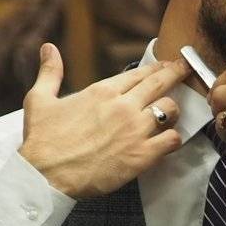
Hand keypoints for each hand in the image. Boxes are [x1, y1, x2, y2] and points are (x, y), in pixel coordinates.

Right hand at [18, 43, 189, 197]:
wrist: (44, 177)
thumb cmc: (42, 141)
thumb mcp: (39, 100)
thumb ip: (50, 72)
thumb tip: (49, 48)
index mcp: (102, 92)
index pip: (139, 73)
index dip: (156, 67)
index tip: (166, 65)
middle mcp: (123, 106)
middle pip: (160, 83)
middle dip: (176, 73)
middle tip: (186, 69)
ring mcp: (135, 130)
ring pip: (170, 110)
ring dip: (174, 111)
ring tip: (172, 114)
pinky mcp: (142, 155)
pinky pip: (172, 140)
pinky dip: (174, 139)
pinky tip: (170, 140)